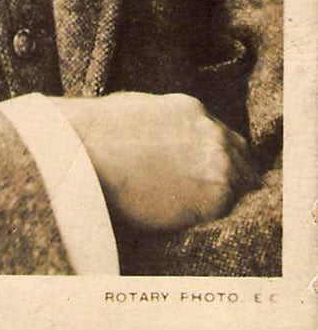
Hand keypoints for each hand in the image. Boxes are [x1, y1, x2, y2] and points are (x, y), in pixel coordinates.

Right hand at [52, 91, 260, 231]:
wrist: (87, 154)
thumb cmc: (98, 133)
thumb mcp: (137, 110)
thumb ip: (163, 123)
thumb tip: (163, 137)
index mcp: (191, 111)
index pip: (221, 135)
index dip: (216, 155)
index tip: (206, 170)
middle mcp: (211, 134)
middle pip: (241, 158)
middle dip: (229, 174)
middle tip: (208, 194)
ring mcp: (217, 164)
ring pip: (241, 185)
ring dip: (224, 196)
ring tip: (196, 210)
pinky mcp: (215, 197)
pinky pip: (227, 211)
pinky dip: (213, 217)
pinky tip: (189, 219)